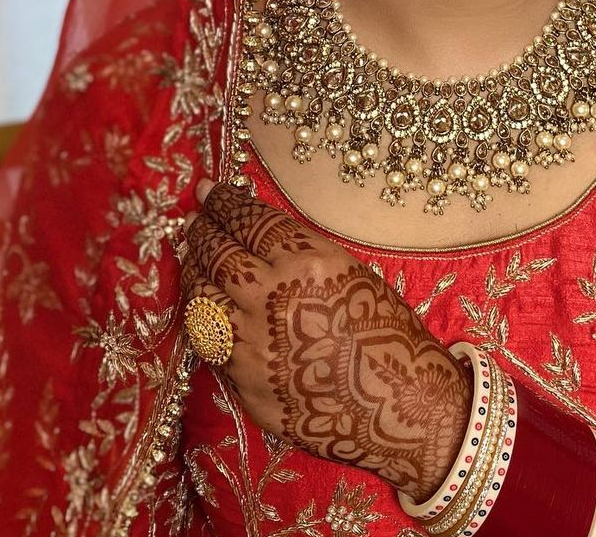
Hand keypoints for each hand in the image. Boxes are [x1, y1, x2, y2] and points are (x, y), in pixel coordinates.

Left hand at [180, 180, 470, 501]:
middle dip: (202, 233)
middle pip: (218, 256)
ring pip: (201, 301)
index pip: (249, 222)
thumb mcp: (349, 272)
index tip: (208, 191)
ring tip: (193, 260)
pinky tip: (208, 310)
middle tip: (196, 221)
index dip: (224, 203)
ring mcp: (254, 347)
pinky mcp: (246, 387)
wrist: (402, 405)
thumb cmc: (387, 331)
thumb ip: (300, 254)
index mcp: (306, 264)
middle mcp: (273, 301)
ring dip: (194, 276)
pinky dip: (207, 322)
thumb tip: (257, 234)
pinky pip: (212, 347)